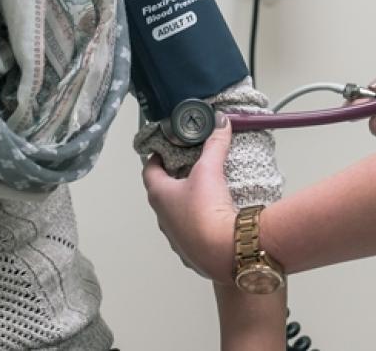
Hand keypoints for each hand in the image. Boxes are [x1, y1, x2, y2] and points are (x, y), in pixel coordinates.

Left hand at [142, 115, 235, 281]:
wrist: (225, 251)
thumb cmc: (207, 208)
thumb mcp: (210, 170)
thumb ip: (215, 144)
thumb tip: (220, 120)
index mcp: (160, 196)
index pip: (149, 171)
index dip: (155, 158)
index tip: (165, 149)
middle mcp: (163, 219)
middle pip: (163, 194)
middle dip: (174, 179)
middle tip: (190, 165)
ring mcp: (176, 239)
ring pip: (176, 216)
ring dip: (186, 204)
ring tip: (205, 191)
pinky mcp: (192, 254)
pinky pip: (191, 235)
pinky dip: (199, 225)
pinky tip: (215, 218)